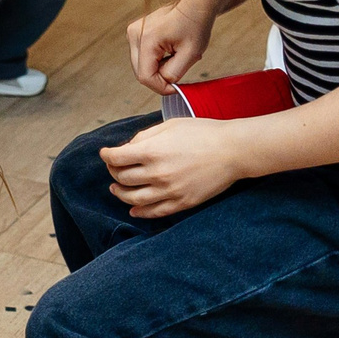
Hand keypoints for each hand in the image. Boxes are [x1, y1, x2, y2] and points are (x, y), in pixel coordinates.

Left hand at [100, 118, 246, 217]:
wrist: (233, 151)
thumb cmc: (203, 133)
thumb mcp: (170, 125)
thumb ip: (145, 136)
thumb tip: (128, 148)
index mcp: (152, 151)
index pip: (117, 158)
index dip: (107, 155)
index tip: (105, 154)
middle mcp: (157, 173)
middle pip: (122, 178)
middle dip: (113, 172)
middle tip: (113, 169)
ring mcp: (169, 191)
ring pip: (133, 199)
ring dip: (120, 194)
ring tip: (116, 189)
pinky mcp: (182, 202)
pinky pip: (154, 212)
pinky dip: (140, 212)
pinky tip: (133, 210)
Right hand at [127, 0, 214, 94]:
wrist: (196, 5)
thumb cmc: (195, 24)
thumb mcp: (190, 54)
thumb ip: (174, 73)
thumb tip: (165, 84)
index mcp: (146, 39)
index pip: (145, 76)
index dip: (161, 87)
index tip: (176, 88)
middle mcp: (135, 34)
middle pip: (140, 72)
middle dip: (159, 77)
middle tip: (179, 71)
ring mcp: (133, 32)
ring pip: (141, 65)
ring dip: (158, 68)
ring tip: (176, 57)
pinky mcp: (136, 32)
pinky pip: (142, 56)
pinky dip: (156, 60)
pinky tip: (169, 51)